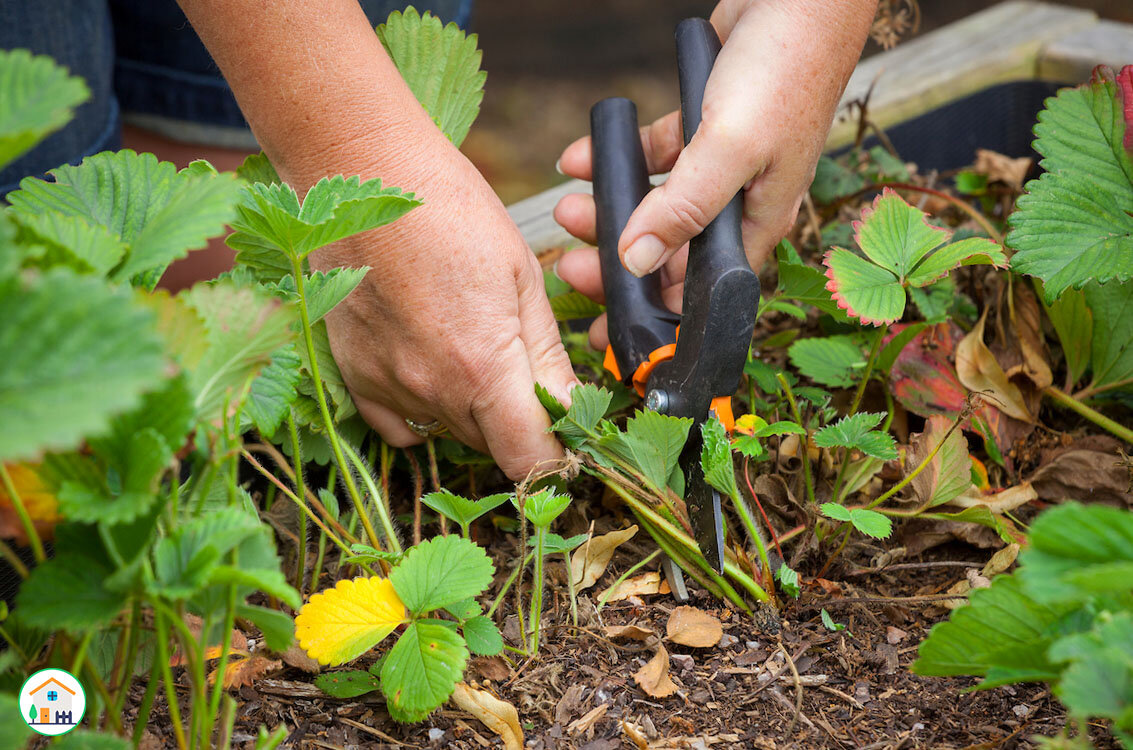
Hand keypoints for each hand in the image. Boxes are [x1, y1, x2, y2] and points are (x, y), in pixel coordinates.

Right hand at [312, 141, 578, 479]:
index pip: (528, 458)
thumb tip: (571, 410)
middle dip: (518, 423)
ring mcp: (386, 386)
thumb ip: (546, 357)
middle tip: (523, 368)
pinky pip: (399, 424)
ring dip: (473, 412)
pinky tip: (433, 365)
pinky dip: (424, 410)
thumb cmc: (452, 211)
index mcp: (483, 366)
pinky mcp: (354, 375)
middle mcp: (431, 391)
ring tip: (471, 345)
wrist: (363, 175)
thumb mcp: (522, 276)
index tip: (565, 438)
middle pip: (492, 446)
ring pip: (449, 432)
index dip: (555, 458)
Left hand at [552, 0, 874, 348]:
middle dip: (617, 264)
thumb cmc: (785, 68)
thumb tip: (637, 263)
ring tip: (567, 209)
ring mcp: (719, 165)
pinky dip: (616, 159)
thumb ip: (684, 208)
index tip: (608, 335)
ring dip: (608, 211)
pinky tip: (580, 158)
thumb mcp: (732, 148)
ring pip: (653, 206)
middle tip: (570, 267)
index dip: (654, 316)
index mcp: (759, 222)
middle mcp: (739, 201)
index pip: (700, 291)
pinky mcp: (700, 126)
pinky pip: (651, 156)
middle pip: (670, 253)